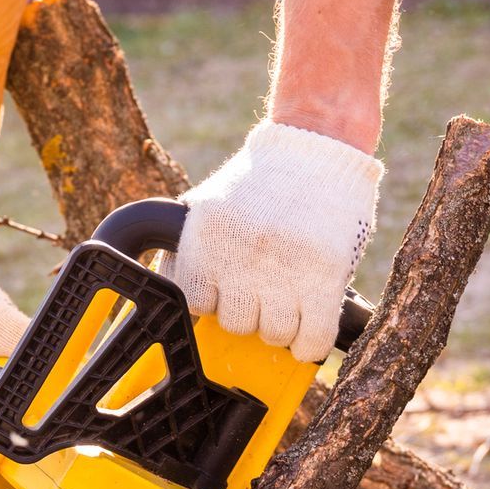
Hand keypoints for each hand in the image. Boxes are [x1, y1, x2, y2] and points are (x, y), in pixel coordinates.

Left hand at [174, 121, 383, 361]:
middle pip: (237, 324)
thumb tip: (164, 284)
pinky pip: (313, 338)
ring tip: (289, 302)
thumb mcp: (210, 205)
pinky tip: (309, 335)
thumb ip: (189, 247)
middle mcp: (241, 257)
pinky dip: (310, 345)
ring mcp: (285, 269)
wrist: (316, 143)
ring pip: (275, 334)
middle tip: (263, 292)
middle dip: (250, 313)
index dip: (213, 301)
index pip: (197, 304)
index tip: (226, 293)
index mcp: (207, 239)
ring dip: (282, 326)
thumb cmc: (261, 180)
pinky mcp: (325, 276)